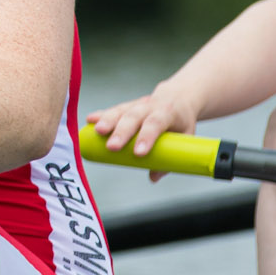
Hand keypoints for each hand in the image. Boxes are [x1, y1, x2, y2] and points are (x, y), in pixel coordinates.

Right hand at [86, 85, 201, 180]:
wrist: (178, 97)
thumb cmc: (181, 122)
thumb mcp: (185, 137)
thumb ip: (172, 158)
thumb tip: (154, 177)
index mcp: (168, 112)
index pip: (156, 123)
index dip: (147, 137)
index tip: (138, 153)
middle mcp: (150, 105)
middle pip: (134, 117)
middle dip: (122, 132)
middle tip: (112, 147)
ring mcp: (136, 104)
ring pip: (121, 111)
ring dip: (108, 121)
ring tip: (97, 132)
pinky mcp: (126, 106)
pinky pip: (113, 110)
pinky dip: (101, 115)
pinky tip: (89, 120)